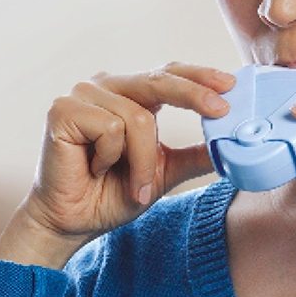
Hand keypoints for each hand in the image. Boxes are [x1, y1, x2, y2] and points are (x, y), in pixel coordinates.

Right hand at [17, 61, 235, 243]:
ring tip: (132, 184)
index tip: (230, 86)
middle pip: (158, 80)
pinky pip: (110, 128)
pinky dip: (111, 157)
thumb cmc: (111, 195)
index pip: (168, 74)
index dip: (199, 77)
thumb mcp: (164, 171)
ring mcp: (82, 94)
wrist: (72, 222)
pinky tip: (94, 169)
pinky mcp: (63, 110)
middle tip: (220, 110)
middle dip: (193, 95)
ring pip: (137, 117)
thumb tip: (232, 143)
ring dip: (142, 160)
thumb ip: (194, 154)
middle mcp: (105, 86)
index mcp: (129, 94)